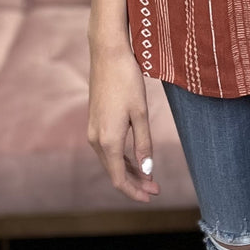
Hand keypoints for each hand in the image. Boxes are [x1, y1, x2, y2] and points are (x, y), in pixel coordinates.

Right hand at [87, 41, 160, 202]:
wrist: (107, 53)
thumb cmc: (127, 80)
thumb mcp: (141, 112)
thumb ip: (144, 143)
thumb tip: (147, 171)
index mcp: (108, 140)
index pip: (119, 179)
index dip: (135, 192)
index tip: (152, 196)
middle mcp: (96, 139)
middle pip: (114, 172)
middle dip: (135, 183)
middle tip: (156, 188)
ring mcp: (93, 130)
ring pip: (110, 161)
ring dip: (129, 171)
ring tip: (149, 177)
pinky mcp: (95, 121)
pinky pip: (107, 149)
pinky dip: (121, 158)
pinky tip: (135, 158)